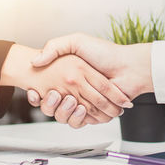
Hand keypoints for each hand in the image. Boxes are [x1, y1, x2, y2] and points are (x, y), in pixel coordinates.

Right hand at [0, 44, 130, 126]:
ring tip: (70, 100)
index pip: (46, 91)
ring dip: (63, 112)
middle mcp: (75, 92)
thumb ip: (54, 47)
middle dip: (49, 104)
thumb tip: (35, 61)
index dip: (36, 95)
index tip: (35, 91)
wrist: (129, 67)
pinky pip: (81, 122)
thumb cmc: (105, 53)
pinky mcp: (95, 114)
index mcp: (68, 77)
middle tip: (54, 94)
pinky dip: (79, 118)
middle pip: (52, 107)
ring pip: (64, 117)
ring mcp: (85, 104)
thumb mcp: (76, 41)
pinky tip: (80, 107)